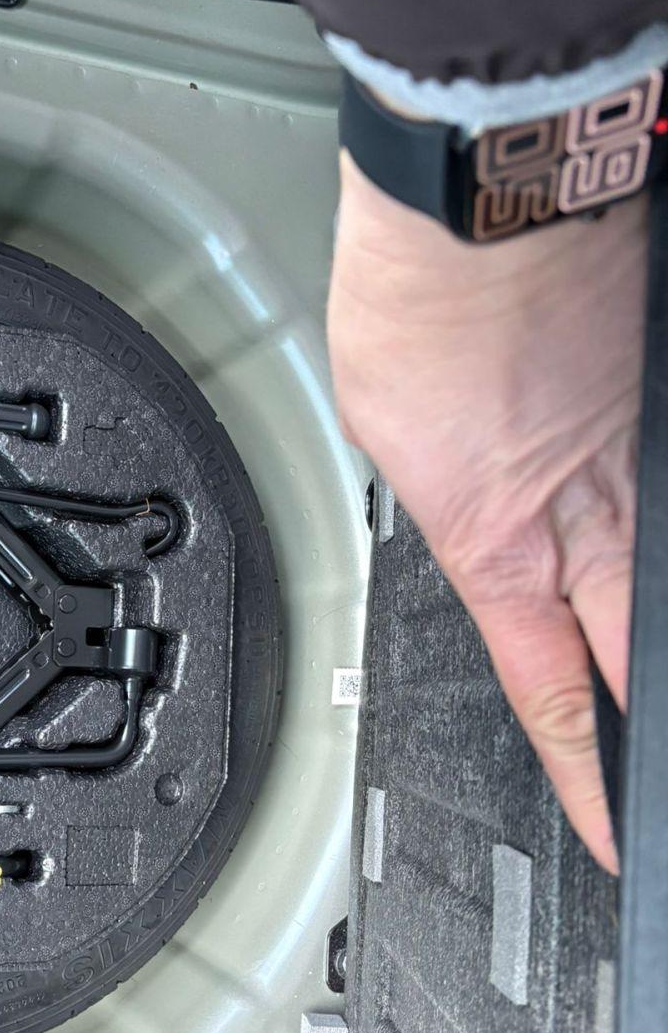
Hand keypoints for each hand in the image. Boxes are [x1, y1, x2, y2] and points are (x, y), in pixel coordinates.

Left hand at [329, 151, 645, 872]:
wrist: (481, 200)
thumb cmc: (421, 305)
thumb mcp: (392, 440)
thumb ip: (444, 497)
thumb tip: (479, 514)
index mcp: (503, 548)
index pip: (555, 696)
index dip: (587, 777)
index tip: (615, 832)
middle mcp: (595, 516)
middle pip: (643, 656)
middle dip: (654, 727)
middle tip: (660, 784)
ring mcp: (645, 460)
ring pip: (667, 582)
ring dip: (652, 623)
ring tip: (641, 670)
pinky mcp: (665, 402)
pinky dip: (658, 514)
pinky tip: (643, 509)